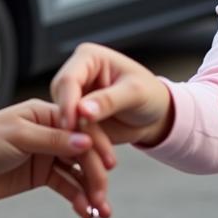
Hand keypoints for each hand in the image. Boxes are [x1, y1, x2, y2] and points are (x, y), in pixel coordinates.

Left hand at [0, 97, 115, 217]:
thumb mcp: (19, 136)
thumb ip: (54, 140)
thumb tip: (87, 141)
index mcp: (46, 113)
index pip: (81, 127)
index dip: (97, 144)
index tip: (109, 164)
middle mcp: (51, 132)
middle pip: (83, 151)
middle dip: (96, 174)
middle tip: (102, 196)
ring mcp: (46, 155)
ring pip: (77, 171)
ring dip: (90, 189)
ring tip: (99, 209)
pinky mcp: (41, 176)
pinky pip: (65, 186)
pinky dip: (76, 197)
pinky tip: (84, 209)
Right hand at [50, 42, 173, 147]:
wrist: (155, 116)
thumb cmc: (150, 94)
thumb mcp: (135, 93)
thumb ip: (109, 100)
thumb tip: (82, 110)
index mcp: (88, 58)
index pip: (68, 79)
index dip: (67, 103)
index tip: (70, 125)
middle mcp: (77, 75)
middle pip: (61, 101)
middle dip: (73, 126)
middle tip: (86, 146)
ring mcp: (74, 98)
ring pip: (64, 122)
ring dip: (80, 141)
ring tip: (102, 156)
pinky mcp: (76, 118)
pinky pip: (72, 135)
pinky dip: (83, 148)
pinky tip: (97, 159)